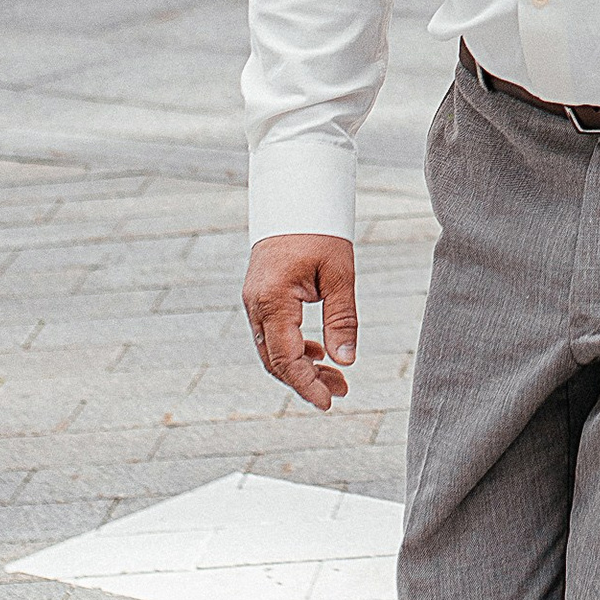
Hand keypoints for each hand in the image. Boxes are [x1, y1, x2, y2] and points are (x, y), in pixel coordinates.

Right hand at [242, 232, 357, 411]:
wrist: (294, 198)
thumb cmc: (319, 231)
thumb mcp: (339, 275)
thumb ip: (342, 320)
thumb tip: (345, 361)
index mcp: (273, 301)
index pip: (287, 359)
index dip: (306, 385)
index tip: (329, 402)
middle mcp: (256, 305)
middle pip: (275, 360)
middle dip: (306, 381)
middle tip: (341, 392)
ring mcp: (254, 301)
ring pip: (271, 350)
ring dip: (301, 367)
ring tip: (336, 377)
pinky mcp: (260, 297)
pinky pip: (271, 334)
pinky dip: (293, 349)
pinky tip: (318, 354)